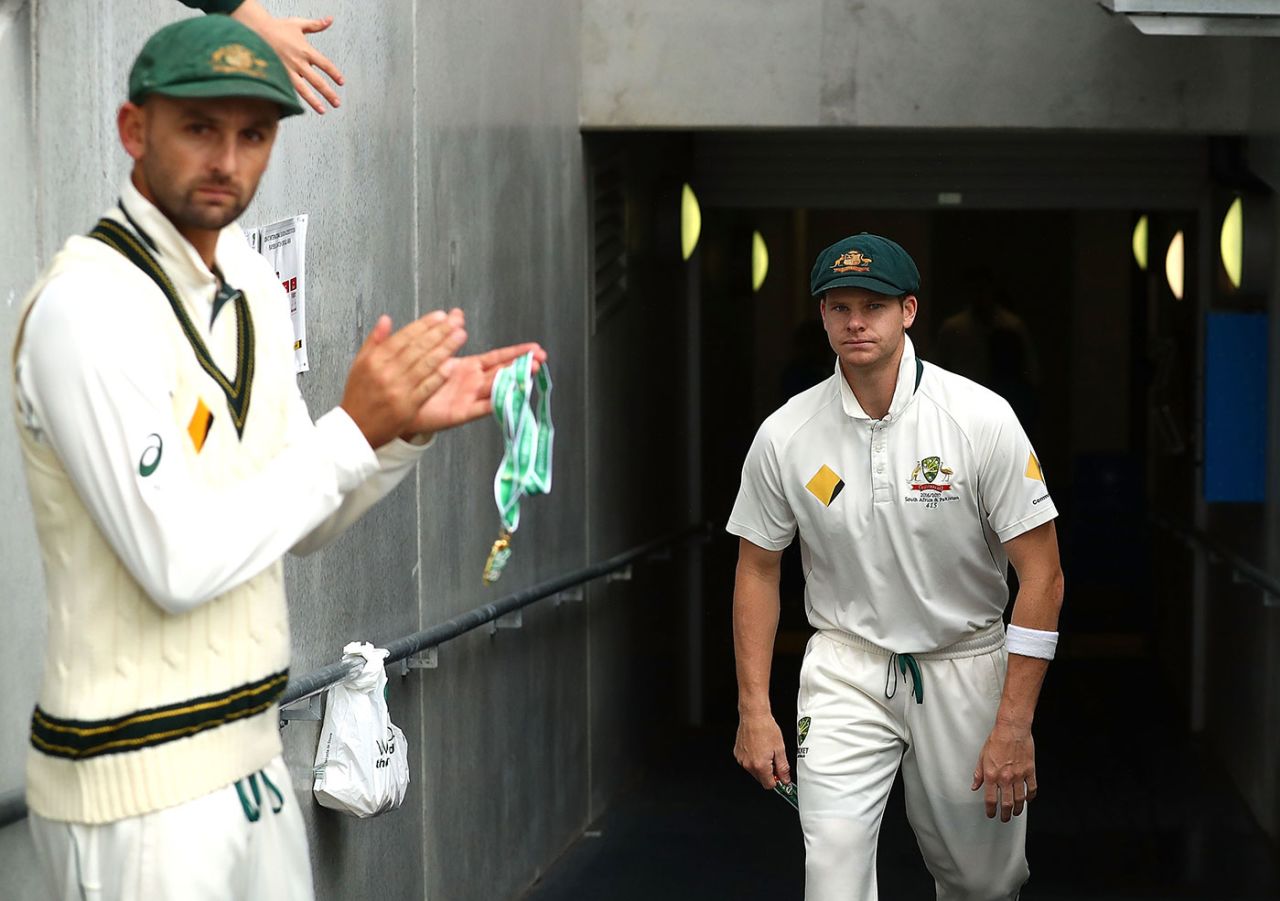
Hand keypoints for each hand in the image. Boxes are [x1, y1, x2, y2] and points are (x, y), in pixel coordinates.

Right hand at [232, 0, 344, 113]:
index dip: (334, 74)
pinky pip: (288, 90)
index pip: (325, 65)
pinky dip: (294, 99)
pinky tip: (299, 108)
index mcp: (305, 50)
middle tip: (337, 103)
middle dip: (328, 93)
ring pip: (303, 89)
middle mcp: (298, 62)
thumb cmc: (276, 28)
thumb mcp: (298, 24)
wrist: (254, 30)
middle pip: (317, 81)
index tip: (341, 82)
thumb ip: (315, 25)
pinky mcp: (277, 76)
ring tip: (322, 110)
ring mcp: (287, 70)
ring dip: (314, 101)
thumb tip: (329, 20)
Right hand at [341, 310, 466, 448]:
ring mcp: (398, 390)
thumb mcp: (359, 364)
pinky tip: (451, 364)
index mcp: (375, 360)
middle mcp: (386, 373)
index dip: (424, 325)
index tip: (439, 316)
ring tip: (459, 336)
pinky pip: (427, 388)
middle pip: (417, 348)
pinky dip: (439, 376)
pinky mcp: (408, 407)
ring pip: (425, 365)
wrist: (355, 430)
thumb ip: (374, 340)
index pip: (404, 337)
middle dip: (439, 332)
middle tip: (455, 322)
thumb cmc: (358, 397)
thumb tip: (386, 319)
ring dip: (445, 349)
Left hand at [402, 341, 546, 437]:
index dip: (516, 352)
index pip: (498, 357)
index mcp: (468, 368)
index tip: (534, 348)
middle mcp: (473, 382)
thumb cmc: (416, 382)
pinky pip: (483, 407)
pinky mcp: (462, 413)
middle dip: (523, 364)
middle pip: (504, 371)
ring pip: (498, 386)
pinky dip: (498, 402)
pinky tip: (511, 395)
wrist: (399, 405)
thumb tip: (456, 312)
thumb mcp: (432, 353)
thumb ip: (445, 333)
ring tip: (531, 371)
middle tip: (540, 358)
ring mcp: (470, 398)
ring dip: (516, 379)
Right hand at [734, 713, 790, 789]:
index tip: (780, 774)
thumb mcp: (780, 749)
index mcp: (760, 766)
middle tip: (774, 758)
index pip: (769, 785)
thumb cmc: (765, 728)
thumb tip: (785, 779)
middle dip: (769, 772)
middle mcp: (748, 765)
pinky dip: (753, 759)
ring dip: (761, 765)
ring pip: (754, 771)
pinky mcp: (737, 753)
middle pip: (761, 779)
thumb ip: (783, 768)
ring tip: (765, 750)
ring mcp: (741, 759)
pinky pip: (747, 762)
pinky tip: (758, 747)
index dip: (777, 780)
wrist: (753, 715)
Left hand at [971, 719, 1036, 821]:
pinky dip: (1031, 796)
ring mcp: (1019, 775)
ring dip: (1018, 809)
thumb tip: (975, 786)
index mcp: (991, 775)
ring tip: (1016, 813)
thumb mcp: (982, 757)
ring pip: (1020, 799)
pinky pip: (1032, 788)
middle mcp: (1005, 778)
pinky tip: (1028, 800)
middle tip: (1005, 818)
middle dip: (1005, 814)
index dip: (990, 809)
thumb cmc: (996, 740)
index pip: (990, 799)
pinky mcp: (1030, 771)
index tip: (991, 814)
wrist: (1012, 729)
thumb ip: (979, 774)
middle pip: (1006, 803)